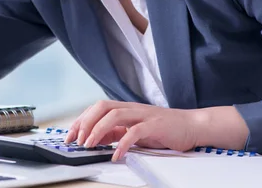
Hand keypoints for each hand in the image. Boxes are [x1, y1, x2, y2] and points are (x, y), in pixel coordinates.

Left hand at [64, 100, 199, 161]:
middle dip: (86, 122)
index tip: (70, 135)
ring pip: (115, 115)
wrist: (191, 126)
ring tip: (89, 145)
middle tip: (77, 140)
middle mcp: (132, 108)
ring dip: (98, 130)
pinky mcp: (155, 125)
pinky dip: (123, 144)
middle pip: (102, 106)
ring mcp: (143, 115)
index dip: (81, 120)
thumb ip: (116, 132)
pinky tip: (117, 155)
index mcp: (125, 108)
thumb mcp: (134, 129)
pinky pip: (135, 132)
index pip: (97, 108)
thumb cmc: (164, 129)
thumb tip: (94, 138)